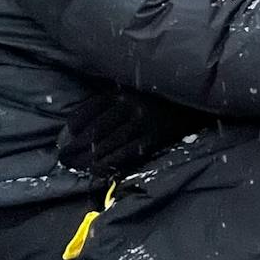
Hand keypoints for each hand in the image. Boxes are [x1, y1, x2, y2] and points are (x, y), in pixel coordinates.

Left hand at [58, 88, 214, 178]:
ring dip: (88, 157)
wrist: (196, 101)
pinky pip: (126, 153)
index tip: (68, 134)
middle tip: (63, 158)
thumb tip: (85, 122)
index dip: (76, 123)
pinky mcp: (154, 137)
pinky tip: (97, 169)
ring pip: (108, 143)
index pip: (90, 109)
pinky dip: (109, 162)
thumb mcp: (137, 89)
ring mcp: (142, 122)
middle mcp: (130, 105)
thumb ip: (116, 100)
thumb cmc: (162, 97)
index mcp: (122, 92)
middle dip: (76, 146)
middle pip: (95, 129)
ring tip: (75, 166)